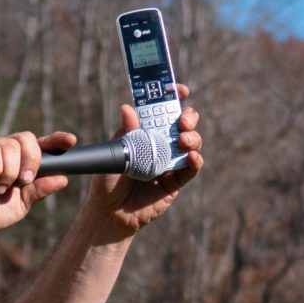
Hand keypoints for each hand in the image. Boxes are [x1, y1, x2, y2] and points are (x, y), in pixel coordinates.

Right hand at [0, 131, 66, 235]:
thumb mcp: (20, 205)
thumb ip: (39, 190)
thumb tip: (63, 179)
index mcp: (16, 161)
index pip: (39, 145)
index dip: (55, 140)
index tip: (71, 141)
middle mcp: (1, 149)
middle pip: (27, 139)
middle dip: (29, 162)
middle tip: (21, 182)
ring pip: (10, 146)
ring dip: (6, 174)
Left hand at [85, 87, 203, 234]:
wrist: (110, 212)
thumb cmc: (108, 181)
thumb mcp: (114, 153)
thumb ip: (125, 132)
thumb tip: (127, 108)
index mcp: (146, 131)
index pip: (162, 110)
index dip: (173, 97)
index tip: (179, 89)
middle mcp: (161, 143)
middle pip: (182, 123)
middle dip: (188, 117)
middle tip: (182, 121)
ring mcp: (170, 161)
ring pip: (191, 143)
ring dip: (192, 137)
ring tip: (184, 139)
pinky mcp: (176, 181)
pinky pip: (191, 168)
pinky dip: (195, 160)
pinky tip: (192, 156)